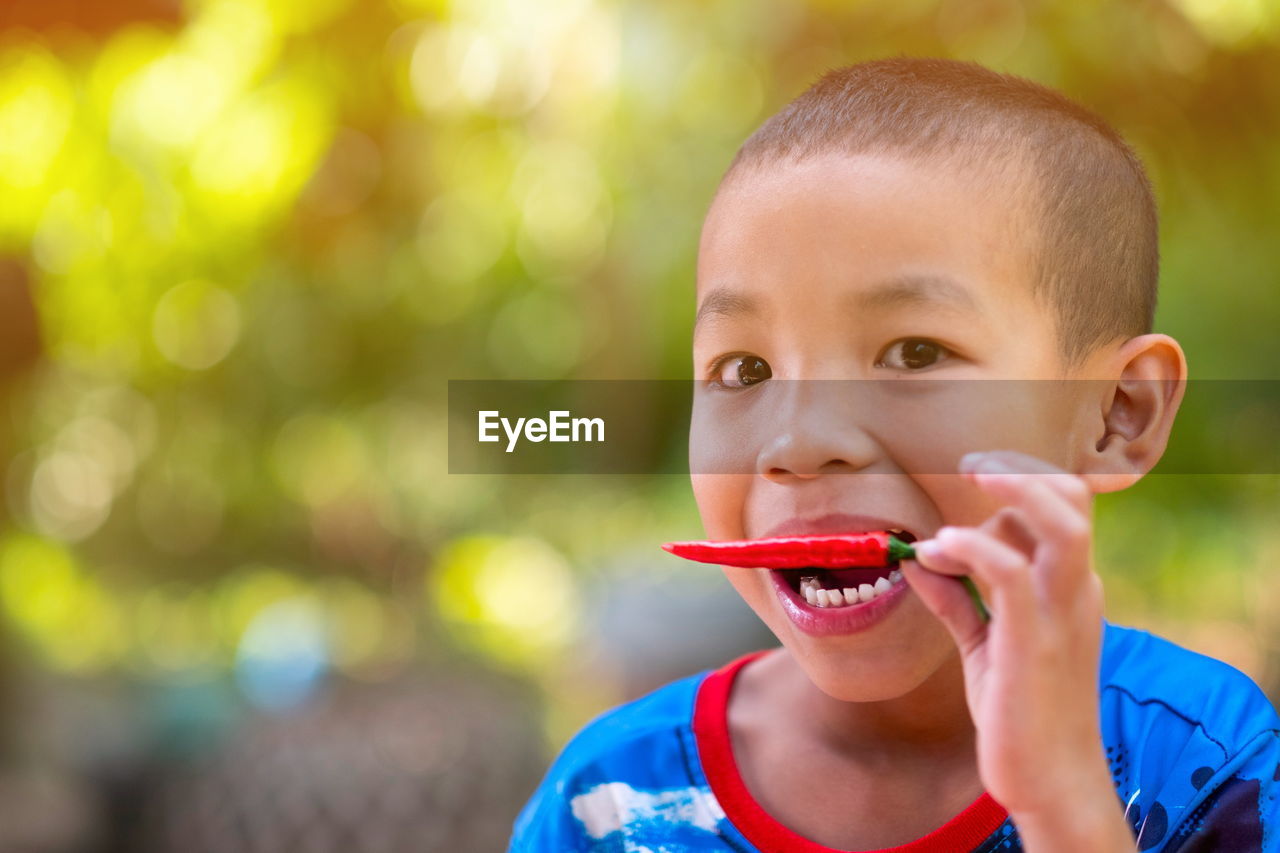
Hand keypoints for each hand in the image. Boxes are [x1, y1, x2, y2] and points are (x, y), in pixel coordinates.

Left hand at [900, 450, 1133, 850]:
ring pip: (1063, 526)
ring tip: (969, 477)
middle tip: (971, 464)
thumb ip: (957, 599)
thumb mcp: (985, 645)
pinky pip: (1012, 575)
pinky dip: (976, 548)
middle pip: (1073, 501)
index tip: (968, 488)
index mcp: (1069, 587)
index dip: (1017, 485)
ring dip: (1014, 490)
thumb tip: (916, 559)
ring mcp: (1061, 616)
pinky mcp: (1034, 645)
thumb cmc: (1023, 712)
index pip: (1061, 507)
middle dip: (1022, 469)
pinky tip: (940, 549)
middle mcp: (1075, 592)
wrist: (1050, 782)